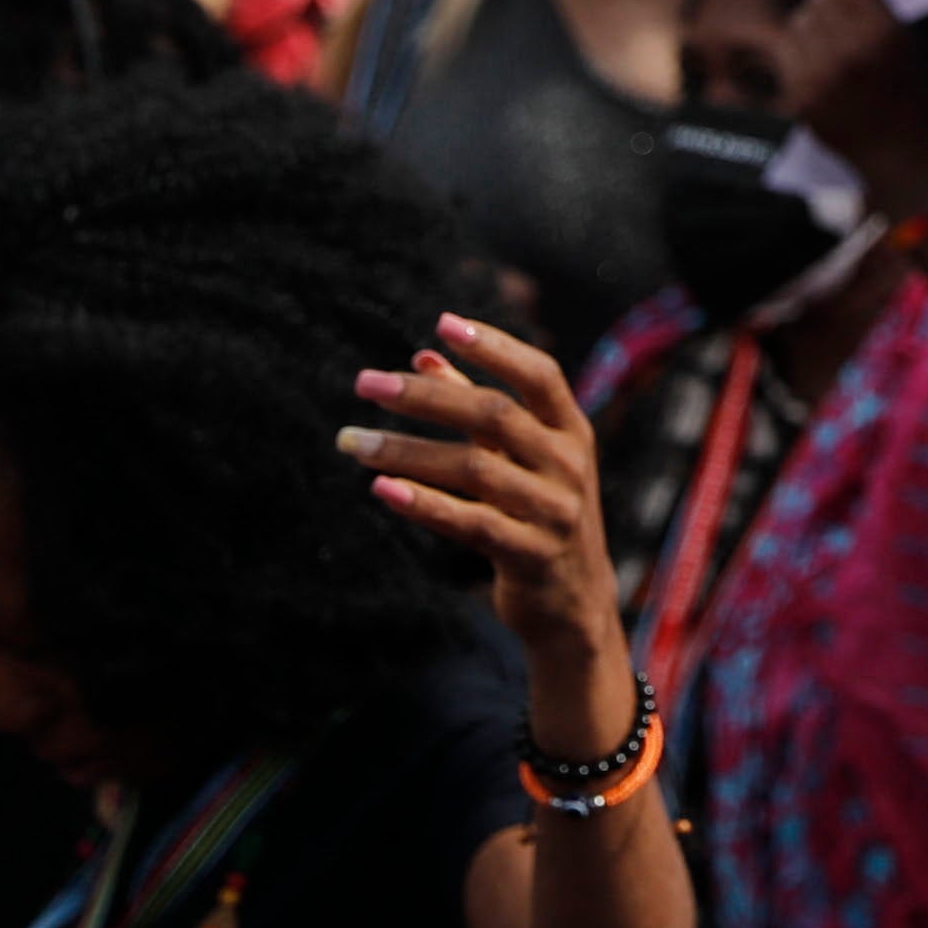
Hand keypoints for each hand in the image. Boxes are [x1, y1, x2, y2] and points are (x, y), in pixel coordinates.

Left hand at [348, 315, 630, 709]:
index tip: (442, 323)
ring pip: (472, 468)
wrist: (574, 604)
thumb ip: (477, 406)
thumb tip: (424, 356)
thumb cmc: (538, 513)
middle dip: (425, 396)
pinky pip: (471, 523)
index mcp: (572, 430)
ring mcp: (554, 511)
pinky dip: (425, 503)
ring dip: (406, 450)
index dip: (495, 347)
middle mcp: (569, 464)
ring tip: (353, 441)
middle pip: (494, 415)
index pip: (540, 374)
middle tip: (366, 383)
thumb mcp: (520, 458)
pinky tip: (383, 489)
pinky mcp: (530, 556)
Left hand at [771, 0, 927, 204]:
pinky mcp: (801, 96)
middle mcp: (852, 49)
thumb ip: (871, 2)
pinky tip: (820, 67)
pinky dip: (800, 53)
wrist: (901, 155)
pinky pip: (788, 51)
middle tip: (841, 18)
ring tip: (835, 50)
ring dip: (812, 27)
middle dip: (827, 1)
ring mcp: (823, 75)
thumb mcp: (903, 40)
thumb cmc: (907, 92)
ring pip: (800, 21)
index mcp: (885, 30)